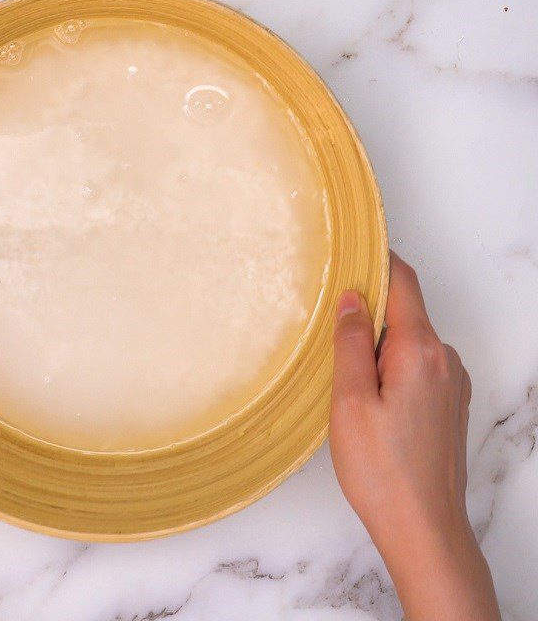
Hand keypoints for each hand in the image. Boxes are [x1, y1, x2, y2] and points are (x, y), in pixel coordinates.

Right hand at [330, 252, 499, 620]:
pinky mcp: (448, 404)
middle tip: (328, 323)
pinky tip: (367, 395)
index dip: (377, 260)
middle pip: (404, 310)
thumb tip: (351, 298)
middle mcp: (443, 359)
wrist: (424, 528)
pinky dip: (390, 363)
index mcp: (419, 350)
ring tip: (343, 372)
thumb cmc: (382, 469)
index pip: (403, 282)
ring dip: (377, 341)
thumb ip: (350, 342)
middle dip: (367, 309)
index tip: (350, 249)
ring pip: (409, 339)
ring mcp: (450, 382)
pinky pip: (417, 364)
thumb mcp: (350, 400)